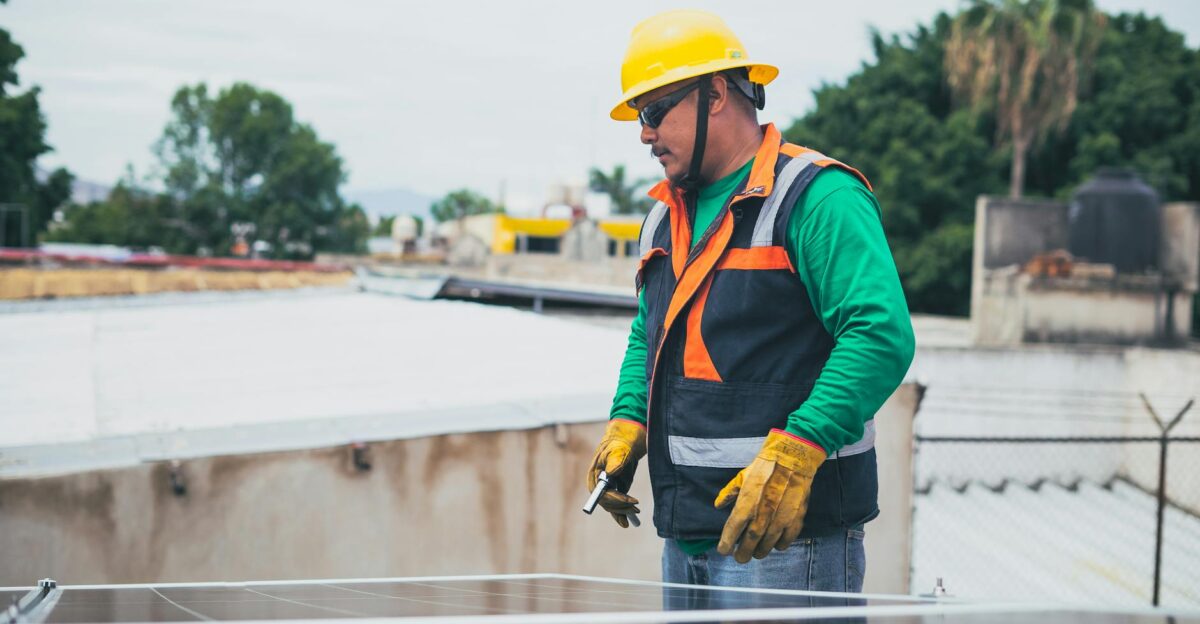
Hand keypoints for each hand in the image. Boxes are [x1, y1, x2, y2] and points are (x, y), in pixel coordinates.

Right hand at [586, 418, 646, 527]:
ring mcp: (608, 486)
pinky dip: (620, 513)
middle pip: (607, 502)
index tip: (630, 500)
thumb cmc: (621, 441)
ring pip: (612, 505)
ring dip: (623, 511)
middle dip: (621, 507)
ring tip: (636, 513)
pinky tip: (626, 523)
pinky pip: (616, 504)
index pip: (601, 494)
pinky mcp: (616, 488)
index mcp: (595, 474)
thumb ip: (615, 460)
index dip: (615, 500)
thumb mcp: (619, 449)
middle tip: (636, 508)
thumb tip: (611, 474)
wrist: (627, 437)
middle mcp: (599, 483)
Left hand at [714, 429, 825, 562]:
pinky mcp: (795, 517)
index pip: (733, 529)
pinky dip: (781, 545)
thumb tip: (718, 505)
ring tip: (757, 554)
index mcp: (746, 503)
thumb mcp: (742, 477)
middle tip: (740, 558)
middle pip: (750, 541)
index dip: (726, 543)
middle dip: (743, 553)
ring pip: (768, 543)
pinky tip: (776, 546)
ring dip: (761, 551)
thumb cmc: (764, 467)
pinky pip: (787, 538)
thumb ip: (729, 493)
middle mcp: (762, 514)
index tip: (723, 550)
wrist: (792, 459)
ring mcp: (780, 517)